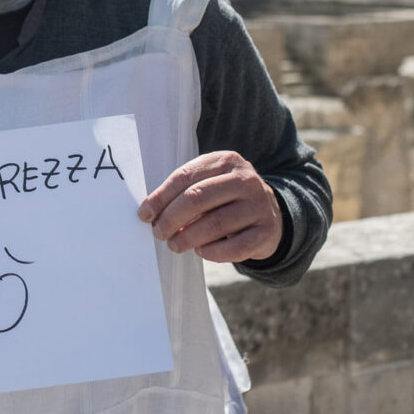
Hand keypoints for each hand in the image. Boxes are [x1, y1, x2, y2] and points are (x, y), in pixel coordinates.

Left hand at [137, 151, 282, 263]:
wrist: (269, 213)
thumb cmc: (226, 198)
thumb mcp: (209, 182)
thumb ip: (183, 191)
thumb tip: (150, 212)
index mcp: (226, 160)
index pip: (185, 177)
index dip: (161, 197)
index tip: (144, 214)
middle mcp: (245, 180)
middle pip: (198, 198)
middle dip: (171, 218)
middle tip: (158, 232)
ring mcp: (259, 205)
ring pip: (214, 224)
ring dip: (187, 238)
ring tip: (174, 244)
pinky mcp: (266, 232)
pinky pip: (234, 247)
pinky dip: (212, 252)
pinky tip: (200, 251)